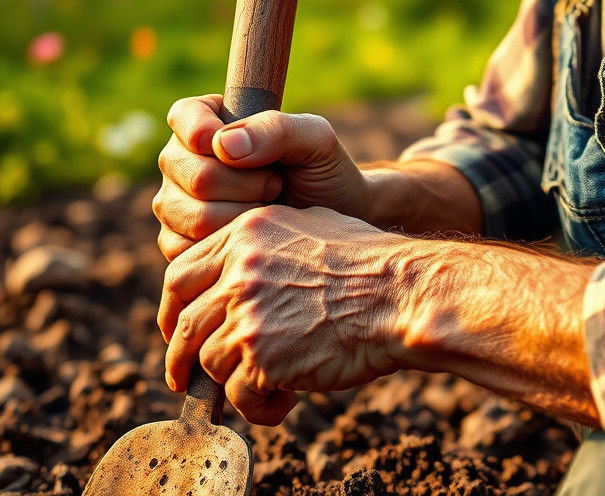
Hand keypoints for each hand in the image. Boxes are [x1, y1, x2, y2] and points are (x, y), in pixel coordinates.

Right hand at [153, 94, 371, 259]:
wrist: (330, 224)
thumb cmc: (324, 173)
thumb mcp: (315, 140)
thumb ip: (276, 130)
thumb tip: (223, 145)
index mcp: (209, 120)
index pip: (185, 116)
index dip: (207, 133)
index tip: (239, 150)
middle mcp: (183, 159)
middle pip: (192, 173)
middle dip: (245, 183)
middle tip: (276, 182)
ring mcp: (175, 202)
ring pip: (190, 214)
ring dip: (241, 214)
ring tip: (268, 206)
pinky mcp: (177, 242)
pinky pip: (187, 248)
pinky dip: (227, 244)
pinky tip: (251, 234)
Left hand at [158, 204, 410, 424]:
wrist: (399, 293)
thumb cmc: (369, 262)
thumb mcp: (311, 226)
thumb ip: (265, 244)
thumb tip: (237, 270)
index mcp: (247, 233)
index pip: (181, 273)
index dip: (174, 309)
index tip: (179, 330)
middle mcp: (240, 269)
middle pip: (185, 323)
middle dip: (181, 357)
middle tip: (187, 377)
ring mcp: (247, 312)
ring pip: (211, 363)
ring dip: (235, 384)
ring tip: (272, 387)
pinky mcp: (260, 355)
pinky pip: (238, 396)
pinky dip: (258, 408)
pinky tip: (286, 401)